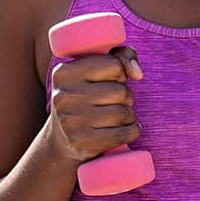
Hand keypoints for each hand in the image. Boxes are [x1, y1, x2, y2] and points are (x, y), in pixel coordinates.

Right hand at [47, 46, 144, 162]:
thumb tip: (137, 74)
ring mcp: (71, 122)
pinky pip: (124, 134)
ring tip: (116, 117)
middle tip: (114, 103)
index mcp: (63, 72)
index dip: (120, 73)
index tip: (109, 81)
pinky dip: (133, 131)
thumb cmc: (86, 97)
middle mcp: (63, 96)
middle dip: (126, 97)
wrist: (61, 140)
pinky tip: (124, 131)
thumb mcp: (94, 71)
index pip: (113, 64)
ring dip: (129, 116)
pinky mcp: (82, 144)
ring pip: (124, 113)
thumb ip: (120, 56)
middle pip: (121, 90)